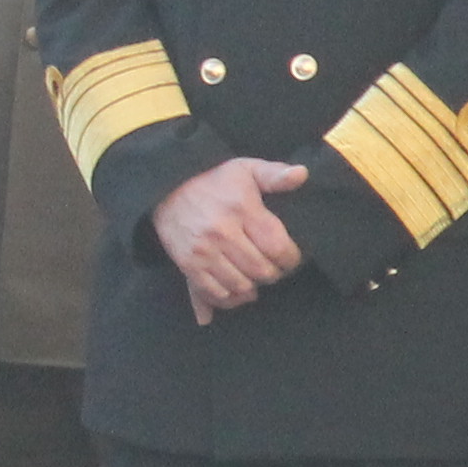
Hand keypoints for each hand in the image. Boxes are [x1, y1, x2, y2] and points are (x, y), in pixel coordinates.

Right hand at [152, 155, 309, 323]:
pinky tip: (236, 286)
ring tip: (253, 276)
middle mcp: (222, 232)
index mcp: (241, 209)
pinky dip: (230, 297)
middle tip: (272, 267)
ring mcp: (203, 251)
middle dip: (273, 273)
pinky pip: (216, 293)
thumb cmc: (213, 181)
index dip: (290, 259)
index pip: (278, 248)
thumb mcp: (245, 169)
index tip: (289, 257)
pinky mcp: (188, 265)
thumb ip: (275, 174)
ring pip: (241, 286)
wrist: (165, 190)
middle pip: (262, 271)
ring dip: (252, 286)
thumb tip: (302, 174)